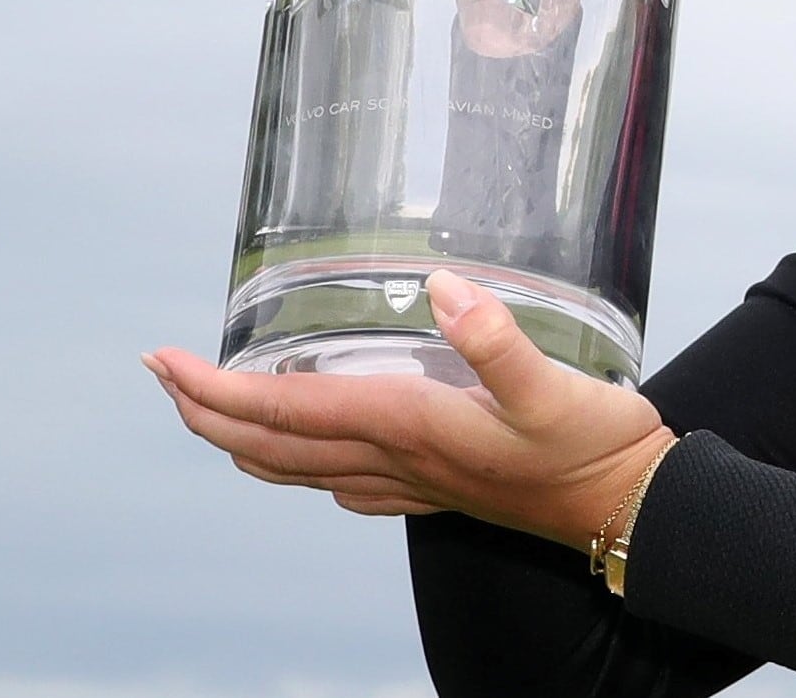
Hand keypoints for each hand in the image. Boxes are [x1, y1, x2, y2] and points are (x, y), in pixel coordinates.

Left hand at [144, 271, 674, 553]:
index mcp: (411, 427)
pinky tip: (307, 457)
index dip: (219, 388)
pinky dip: (300, 467)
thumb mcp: (554, 388)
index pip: (289, 409)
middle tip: (164, 375)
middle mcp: (398, 462)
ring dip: (243, 439)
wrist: (631, 508)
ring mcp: (414, 483)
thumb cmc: (596, 449)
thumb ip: (497, 339)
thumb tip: (443, 287)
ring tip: (211, 410)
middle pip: (274, 445)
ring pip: (298, 469)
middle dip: (208, 412)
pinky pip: (342, 485)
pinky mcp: (439, 488)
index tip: (167, 362)